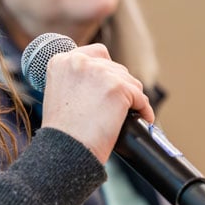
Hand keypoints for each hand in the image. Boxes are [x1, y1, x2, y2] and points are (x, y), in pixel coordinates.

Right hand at [39, 43, 153, 161]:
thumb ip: (78, 80)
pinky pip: (141, 98)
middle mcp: (80, 62)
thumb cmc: (62, 132)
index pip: (96, 54)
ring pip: (130, 82)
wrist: (65, 151)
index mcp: (62, 61)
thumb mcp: (59, 94)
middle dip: (120, 87)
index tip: (110, 86)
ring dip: (131, 98)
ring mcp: (101, 73)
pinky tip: (142, 119)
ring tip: (127, 115)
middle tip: (118, 107)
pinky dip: (144, 110)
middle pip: (116, 68)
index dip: (107, 71)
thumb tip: (103, 82)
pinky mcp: (119, 88)